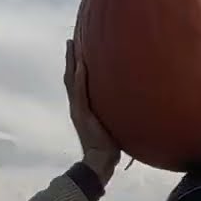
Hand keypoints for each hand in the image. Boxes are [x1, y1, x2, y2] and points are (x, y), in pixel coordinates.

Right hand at [64, 38, 120, 183]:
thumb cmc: (110, 145)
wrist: (101, 160)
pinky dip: (79, 78)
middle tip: (71, 40)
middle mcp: (77, 106)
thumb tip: (130, 103)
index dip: (76, 65)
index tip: (78, 48)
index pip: (77, 81)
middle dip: (71, 58)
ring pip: (72, 80)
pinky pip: (79, 93)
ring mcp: (78, 109)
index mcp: (83, 107)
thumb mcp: (112, 123)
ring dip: (72, 62)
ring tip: (72, 45)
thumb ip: (115, 112)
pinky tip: (81, 65)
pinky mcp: (82, 114)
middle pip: (71, 76)